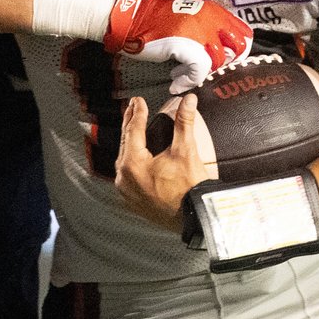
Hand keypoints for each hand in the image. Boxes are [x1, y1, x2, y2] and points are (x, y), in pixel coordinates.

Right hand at [103, 0, 253, 92]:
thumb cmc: (156, 21)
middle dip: (226, 63)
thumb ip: (207, 28)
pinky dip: (188, 81)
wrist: (132, 19)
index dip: (239, 49)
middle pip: (237, 47)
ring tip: (186, 75)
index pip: (243, 31)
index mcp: (213, 11)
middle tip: (211, 70)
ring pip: (218, 61)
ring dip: (204, 73)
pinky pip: (199, 71)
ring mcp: (199, 31)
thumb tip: (220, 49)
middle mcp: (210, 19)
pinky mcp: (186, 44)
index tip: (230, 60)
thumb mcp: (189, 17)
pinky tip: (177, 82)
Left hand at [114, 94, 210, 231]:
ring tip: (134, 129)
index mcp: (133, 164)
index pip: (134, 130)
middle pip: (125, 144)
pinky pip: (127, 175)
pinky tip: (137, 156)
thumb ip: (184, 122)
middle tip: (133, 109)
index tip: (139, 101)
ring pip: (124, 160)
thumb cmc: (189, 187)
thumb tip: (188, 100)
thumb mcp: (186, 150)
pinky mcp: (133, 201)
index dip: (138, 113)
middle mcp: (124, 178)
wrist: (194, 218)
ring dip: (129, 143)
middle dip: (130, 124)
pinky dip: (131, 162)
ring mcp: (127, 192)